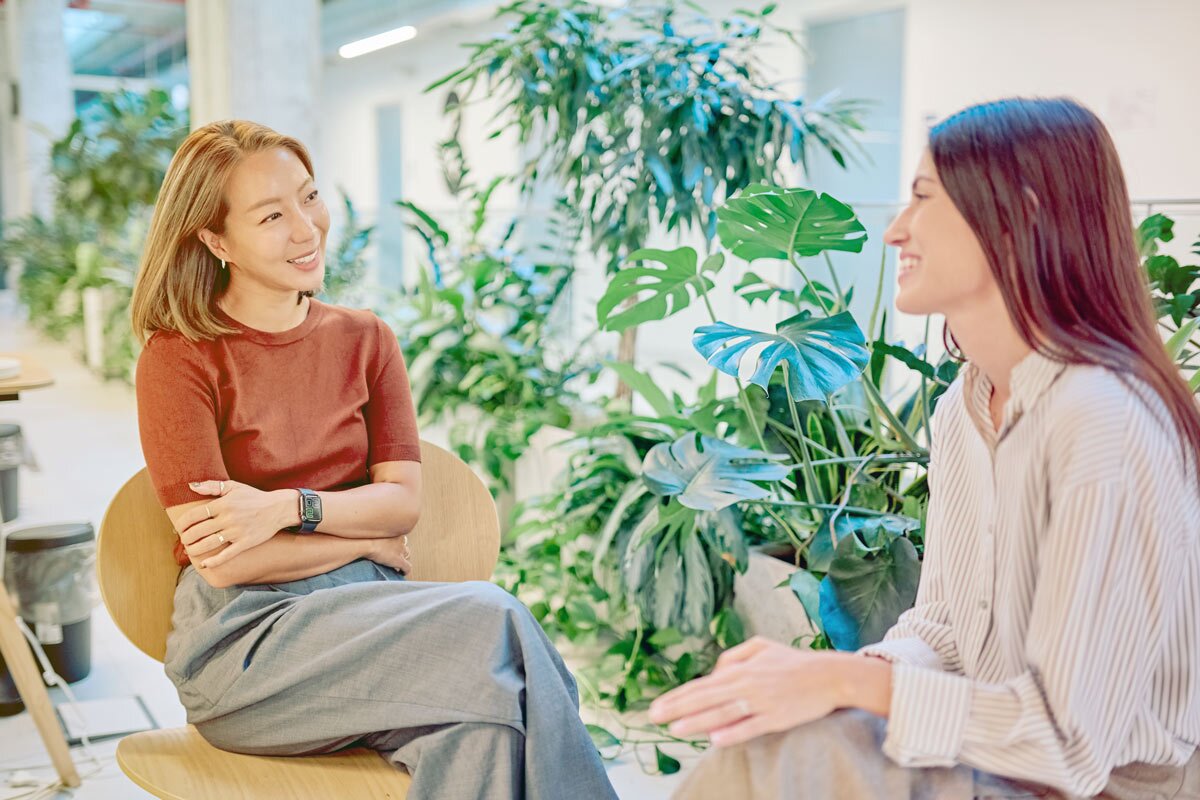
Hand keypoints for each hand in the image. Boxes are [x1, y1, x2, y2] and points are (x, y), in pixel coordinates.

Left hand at [177, 480, 292, 568]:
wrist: (278, 508)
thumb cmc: (254, 497)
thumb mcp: (234, 487)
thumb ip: (212, 486)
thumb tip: (191, 486)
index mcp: (224, 503)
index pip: (194, 515)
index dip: (182, 523)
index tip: (178, 527)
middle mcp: (228, 518)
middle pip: (198, 531)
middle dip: (186, 538)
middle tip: (183, 540)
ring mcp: (237, 532)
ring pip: (208, 544)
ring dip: (194, 550)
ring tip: (189, 551)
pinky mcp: (245, 543)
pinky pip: (226, 555)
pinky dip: (214, 561)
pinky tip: (204, 564)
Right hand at [367, 534, 411, 574]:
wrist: (366, 544)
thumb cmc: (365, 538)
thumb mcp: (372, 534)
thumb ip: (377, 537)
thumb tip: (371, 539)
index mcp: (394, 533)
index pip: (400, 538)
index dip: (396, 544)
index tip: (391, 548)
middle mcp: (400, 540)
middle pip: (405, 546)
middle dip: (401, 551)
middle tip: (393, 556)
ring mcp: (400, 551)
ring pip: (407, 556)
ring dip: (403, 560)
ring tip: (396, 564)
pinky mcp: (399, 560)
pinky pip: (407, 567)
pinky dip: (405, 571)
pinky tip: (401, 573)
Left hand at [647, 636, 856, 747]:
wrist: (829, 675)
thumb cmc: (793, 662)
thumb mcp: (760, 646)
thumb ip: (733, 657)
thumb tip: (714, 673)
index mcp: (740, 670)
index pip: (701, 685)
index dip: (677, 696)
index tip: (657, 706)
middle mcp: (746, 685)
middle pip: (706, 699)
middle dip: (677, 708)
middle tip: (653, 717)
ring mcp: (761, 702)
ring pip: (723, 713)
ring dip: (698, 722)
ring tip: (675, 728)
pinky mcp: (777, 718)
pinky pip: (751, 727)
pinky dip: (733, 733)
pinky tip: (715, 739)